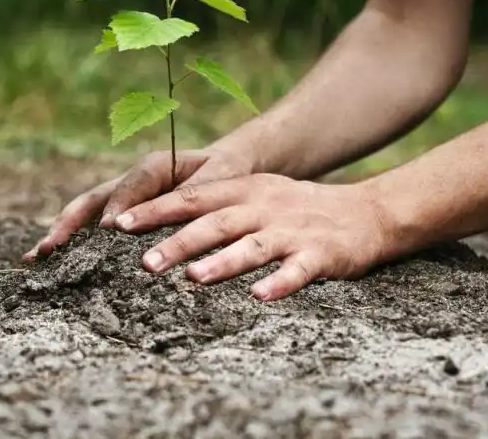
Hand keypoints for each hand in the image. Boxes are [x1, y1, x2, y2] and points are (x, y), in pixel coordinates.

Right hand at [24, 147, 254, 259]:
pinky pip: (93, 229)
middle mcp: (130, 182)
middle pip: (92, 200)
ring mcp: (122, 200)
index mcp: (155, 166)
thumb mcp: (220, 177)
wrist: (227, 168)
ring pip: (85, 215)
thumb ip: (196, 192)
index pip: (131, 186)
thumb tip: (174, 213)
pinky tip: (52, 265)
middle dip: (69, 223)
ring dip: (61, 235)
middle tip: (49, 248)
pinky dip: (73, 245)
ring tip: (35, 258)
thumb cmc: (227, 172)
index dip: (118, 207)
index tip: (109, 230)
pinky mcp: (122, 216)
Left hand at [111, 174, 393, 300]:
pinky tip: (260, 297)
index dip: (155, 210)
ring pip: (252, 246)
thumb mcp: (257, 196)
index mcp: (245, 191)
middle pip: (216, 223)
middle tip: (145, 262)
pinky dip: (279, 283)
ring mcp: (293, 231)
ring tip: (193, 279)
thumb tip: (159, 225)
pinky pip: (297, 270)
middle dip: (178, 242)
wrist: (368, 212)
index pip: (192, 198)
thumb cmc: (298, 210)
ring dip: (222, 262)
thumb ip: (215, 206)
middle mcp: (264, 207)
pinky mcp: (321, 254)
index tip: (119, 223)